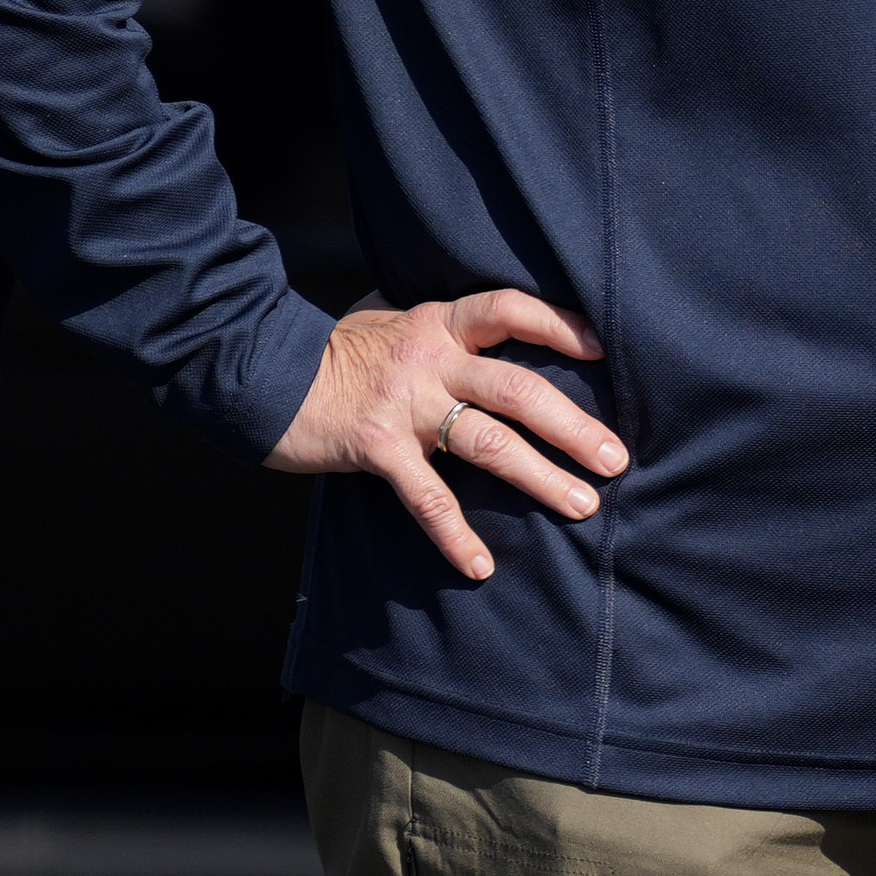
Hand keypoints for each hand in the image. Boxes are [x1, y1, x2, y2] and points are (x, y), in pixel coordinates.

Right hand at [266, 289, 628, 581]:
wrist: (259, 370)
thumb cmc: (335, 350)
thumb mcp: (392, 320)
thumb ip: (441, 328)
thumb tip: (490, 325)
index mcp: (440, 323)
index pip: (511, 310)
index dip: (560, 325)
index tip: (604, 349)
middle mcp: (431, 360)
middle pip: (520, 389)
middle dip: (574, 427)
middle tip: (616, 459)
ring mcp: (405, 405)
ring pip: (489, 443)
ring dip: (540, 478)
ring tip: (582, 505)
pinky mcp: (376, 447)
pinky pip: (426, 497)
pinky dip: (454, 534)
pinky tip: (481, 565)